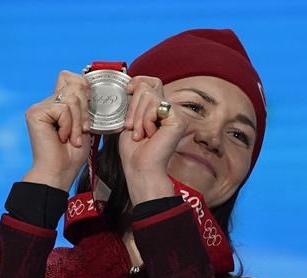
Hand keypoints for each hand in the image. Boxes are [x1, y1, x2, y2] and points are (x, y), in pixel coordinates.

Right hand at [22, 70, 91, 190]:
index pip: (70, 77)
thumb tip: (86, 82)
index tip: (88, 109)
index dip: (83, 87)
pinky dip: (68, 125)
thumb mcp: (83, 125)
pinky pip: (63, 109)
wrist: (59, 172)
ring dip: (78, 122)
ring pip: (71, 98)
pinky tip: (62, 138)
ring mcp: (39, 107)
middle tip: (82, 130)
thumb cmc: (72, 154)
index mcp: (57, 103)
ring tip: (73, 138)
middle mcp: (46, 102)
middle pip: (73, 84)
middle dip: (85, 109)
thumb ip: (83, 105)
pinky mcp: (35, 113)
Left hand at [119, 76, 186, 204]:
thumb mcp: (130, 119)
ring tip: (141, 134)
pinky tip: (150, 135)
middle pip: (147, 86)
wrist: (140, 167)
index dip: (138, 81)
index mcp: (159, 109)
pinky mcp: (178, 119)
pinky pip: (155, 106)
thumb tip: (133, 84)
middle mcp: (169, 109)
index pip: (151, 82)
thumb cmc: (134, 150)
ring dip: (138, 117)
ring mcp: (176, 113)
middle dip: (133, 107)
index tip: (127, 90)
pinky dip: (146, 120)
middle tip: (133, 127)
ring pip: (148, 95)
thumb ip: (134, 102)